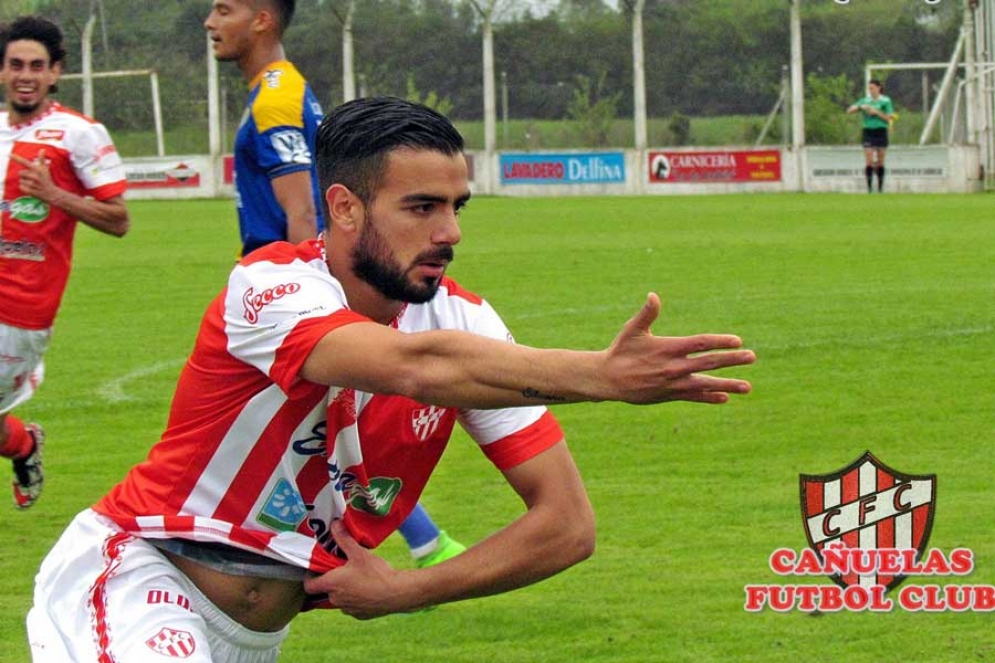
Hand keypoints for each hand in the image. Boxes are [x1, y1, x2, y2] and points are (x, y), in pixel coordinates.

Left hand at [11, 149, 59, 202]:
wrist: (52, 193)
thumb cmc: (46, 179)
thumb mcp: (45, 169)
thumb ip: (42, 159)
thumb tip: (43, 149)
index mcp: (37, 169)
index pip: (25, 162)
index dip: (17, 158)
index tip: (9, 154)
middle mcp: (35, 176)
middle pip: (20, 173)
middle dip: (24, 176)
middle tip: (33, 179)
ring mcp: (33, 184)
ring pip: (20, 180)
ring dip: (25, 182)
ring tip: (33, 184)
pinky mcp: (30, 190)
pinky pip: (21, 187)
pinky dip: (24, 188)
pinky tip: (32, 189)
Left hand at [303, 520, 414, 618]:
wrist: (397, 593)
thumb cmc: (376, 574)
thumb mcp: (359, 553)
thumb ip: (344, 539)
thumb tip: (334, 525)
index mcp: (332, 584)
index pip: (309, 586)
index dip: (310, 577)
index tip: (317, 568)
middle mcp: (336, 599)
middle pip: (326, 590)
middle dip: (332, 580)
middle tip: (342, 568)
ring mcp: (348, 609)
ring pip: (340, 598)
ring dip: (344, 590)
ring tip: (357, 578)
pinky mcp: (360, 615)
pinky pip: (352, 606)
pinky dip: (356, 598)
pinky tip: (367, 589)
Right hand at [603, 293, 754, 404]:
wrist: (607, 380)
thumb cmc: (620, 351)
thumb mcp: (632, 330)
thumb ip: (647, 314)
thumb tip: (653, 295)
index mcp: (667, 348)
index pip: (699, 343)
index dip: (719, 341)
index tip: (737, 341)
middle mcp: (673, 367)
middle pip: (708, 363)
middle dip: (731, 360)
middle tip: (752, 357)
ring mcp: (673, 383)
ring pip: (705, 384)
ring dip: (727, 384)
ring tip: (747, 387)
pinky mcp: (669, 395)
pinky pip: (693, 397)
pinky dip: (709, 397)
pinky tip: (724, 398)